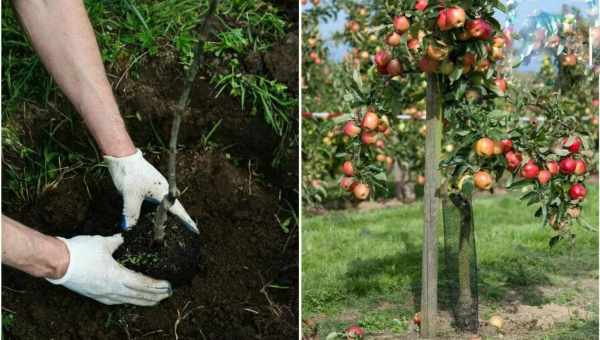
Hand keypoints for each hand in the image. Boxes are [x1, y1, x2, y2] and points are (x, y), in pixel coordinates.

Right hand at [46, 234, 171, 305]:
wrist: (57, 263)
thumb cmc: (79, 252)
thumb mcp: (103, 242)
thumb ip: (117, 241)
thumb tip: (125, 237)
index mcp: (116, 276)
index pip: (142, 283)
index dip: (156, 286)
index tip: (167, 286)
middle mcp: (112, 289)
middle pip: (138, 295)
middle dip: (154, 296)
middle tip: (167, 294)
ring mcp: (103, 294)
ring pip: (128, 300)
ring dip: (144, 300)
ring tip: (156, 300)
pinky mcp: (96, 295)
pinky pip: (117, 301)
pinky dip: (129, 300)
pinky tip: (132, 299)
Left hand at [104, 149, 197, 232]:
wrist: (123, 157)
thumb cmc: (130, 174)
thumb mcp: (130, 195)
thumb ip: (131, 213)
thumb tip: (129, 228)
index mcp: (163, 192)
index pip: (178, 210)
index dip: (186, 221)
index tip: (195, 230)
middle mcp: (162, 191)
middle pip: (172, 209)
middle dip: (176, 220)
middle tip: (178, 232)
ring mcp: (155, 189)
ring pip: (161, 207)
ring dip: (161, 216)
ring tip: (160, 229)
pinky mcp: (147, 188)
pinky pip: (153, 203)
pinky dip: (152, 211)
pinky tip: (145, 218)